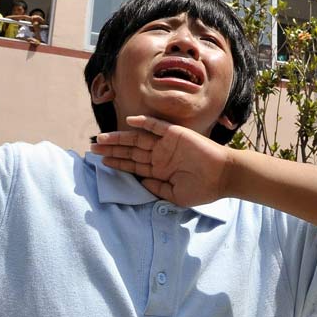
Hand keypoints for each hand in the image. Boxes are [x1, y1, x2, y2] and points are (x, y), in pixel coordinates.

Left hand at [91, 115, 230, 205]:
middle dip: (112, 149)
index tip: (101, 161)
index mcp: (159, 170)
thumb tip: (139, 183)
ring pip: (138, 139)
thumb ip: (156, 189)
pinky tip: (129, 121)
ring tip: (101, 138)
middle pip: (130, 151)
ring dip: (119, 138)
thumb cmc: (202, 189)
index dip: (117, 162)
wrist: (223, 176)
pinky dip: (144, 123)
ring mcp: (166, 144)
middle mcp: (160, 155)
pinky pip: (156, 126)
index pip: (133, 165)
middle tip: (93, 147)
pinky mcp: (175, 134)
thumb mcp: (174, 195)